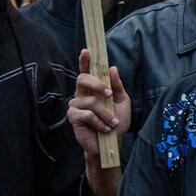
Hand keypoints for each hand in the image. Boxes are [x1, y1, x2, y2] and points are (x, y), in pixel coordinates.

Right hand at [65, 48, 130, 163]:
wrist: (112, 144)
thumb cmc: (116, 122)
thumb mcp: (122, 102)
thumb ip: (117, 86)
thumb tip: (112, 68)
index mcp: (93, 89)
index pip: (87, 71)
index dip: (85, 60)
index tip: (87, 50)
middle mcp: (81, 94)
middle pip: (82, 79)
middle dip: (97, 84)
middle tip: (109, 94)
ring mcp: (75, 105)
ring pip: (90, 101)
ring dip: (105, 113)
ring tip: (112, 123)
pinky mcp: (73, 117)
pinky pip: (86, 114)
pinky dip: (99, 122)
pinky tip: (104, 129)